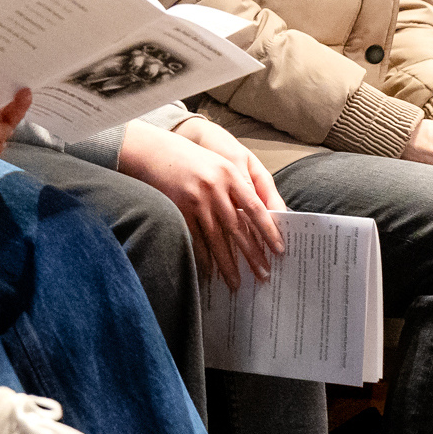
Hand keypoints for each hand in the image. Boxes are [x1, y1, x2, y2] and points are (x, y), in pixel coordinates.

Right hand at [119, 118, 285, 286]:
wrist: (153, 151)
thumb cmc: (190, 159)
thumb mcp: (218, 165)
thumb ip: (237, 186)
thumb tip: (257, 218)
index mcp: (230, 173)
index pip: (256, 208)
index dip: (269, 231)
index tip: (279, 250)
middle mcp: (215, 187)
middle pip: (238, 228)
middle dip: (252, 255)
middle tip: (263, 275)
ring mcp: (196, 199)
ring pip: (217, 239)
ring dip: (228, 263)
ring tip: (236, 282)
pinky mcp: (179, 210)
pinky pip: (195, 240)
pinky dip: (204, 257)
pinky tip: (210, 271)